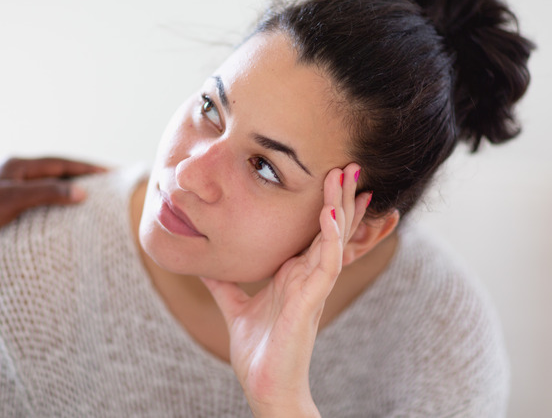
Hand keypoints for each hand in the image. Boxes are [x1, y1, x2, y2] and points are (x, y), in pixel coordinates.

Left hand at [0, 156, 106, 247]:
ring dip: (70, 187)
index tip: (112, 172)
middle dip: (83, 175)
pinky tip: (62, 212)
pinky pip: (39, 196)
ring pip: (48, 183)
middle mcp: (17, 172)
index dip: (88, 168)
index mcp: (20, 166)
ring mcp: (10, 186)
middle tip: (108, 183)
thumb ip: (48, 193)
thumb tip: (82, 192)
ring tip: (92, 196)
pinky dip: (56, 200)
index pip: (63, 163)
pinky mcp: (5, 202)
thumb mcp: (15, 200)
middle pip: (58, 170)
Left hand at [202, 163, 371, 416]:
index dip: (325, 205)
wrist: (265, 387)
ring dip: (339, 207)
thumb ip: (223, 285)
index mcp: (295, 275)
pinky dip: (329, 238)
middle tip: (350, 164)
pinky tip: (328, 214)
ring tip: (345, 176)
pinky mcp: (311, 301)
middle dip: (341, 196)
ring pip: (333, 239)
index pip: (314, 233)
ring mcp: (313, 287)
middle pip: (330, 229)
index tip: (332, 177)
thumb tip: (202, 265)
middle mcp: (308, 277)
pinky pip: (326, 264)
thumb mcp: (236, 308)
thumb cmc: (259, 352)